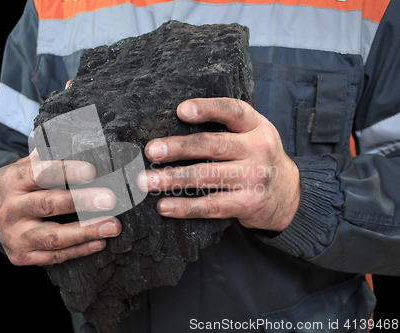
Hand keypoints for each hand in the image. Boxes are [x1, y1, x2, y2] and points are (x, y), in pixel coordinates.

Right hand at [0, 149, 121, 265]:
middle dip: (82, 201)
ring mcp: (12, 236)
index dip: (66, 171)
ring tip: (113, 225)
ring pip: (53, 237)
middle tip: (109, 199)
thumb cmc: (24, 187)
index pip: (38, 173)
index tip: (92, 171)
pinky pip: (54, 256)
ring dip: (86, 231)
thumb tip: (82, 141)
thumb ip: (49, 155)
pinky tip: (99, 242)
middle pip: (47, 204)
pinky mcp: (21, 256)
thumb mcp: (28, 167)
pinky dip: (79, 250)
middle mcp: (6, 209)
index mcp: (8, 181)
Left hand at [137, 98, 299, 231]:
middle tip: (151, 150)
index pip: (233, 111)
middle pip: (213, 145)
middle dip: (179, 147)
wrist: (289, 195)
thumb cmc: (259, 158)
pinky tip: (164, 206)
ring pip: (207, 177)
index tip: (181, 110)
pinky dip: (185, 207)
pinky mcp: (247, 204)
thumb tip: (177, 119)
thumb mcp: (254, 133)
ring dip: (173, 179)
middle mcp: (258, 150)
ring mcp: (254, 178)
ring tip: (146, 180)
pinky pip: (211, 206)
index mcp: (257, 127)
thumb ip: (228, 125)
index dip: (208, 109)